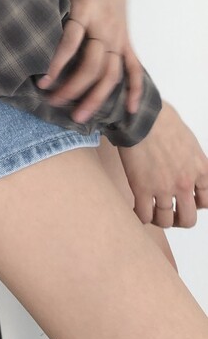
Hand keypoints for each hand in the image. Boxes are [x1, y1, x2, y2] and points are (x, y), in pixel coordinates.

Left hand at [37, 0, 142, 122]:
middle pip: (93, 64)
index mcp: (86, 9)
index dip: (56, 63)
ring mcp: (119, 35)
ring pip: (112, 73)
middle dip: (73, 87)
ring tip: (79, 116)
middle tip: (52, 102)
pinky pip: (134, 67)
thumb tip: (22, 30)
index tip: (41, 82)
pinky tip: (127, 110)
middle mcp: (105, 26)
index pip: (71, 42)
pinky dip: (134, 89)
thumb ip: (49, 8)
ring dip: (96, 97)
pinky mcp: (126, 40)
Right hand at [117, 100, 207, 227]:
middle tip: (170, 213)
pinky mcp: (142, 188)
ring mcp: (164, 188)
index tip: (187, 201)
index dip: (196, 205)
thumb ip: (192, 160)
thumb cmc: (163, 120)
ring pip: (165, 220)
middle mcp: (185, 184)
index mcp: (200, 171)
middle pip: (188, 219)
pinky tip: (137, 209)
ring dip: (159, 220)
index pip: (206, 202)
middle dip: (179, 219)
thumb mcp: (190, 141)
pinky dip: (141, 216)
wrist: (143, 118)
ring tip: (151, 213)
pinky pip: (144, 214)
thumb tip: (184, 165)